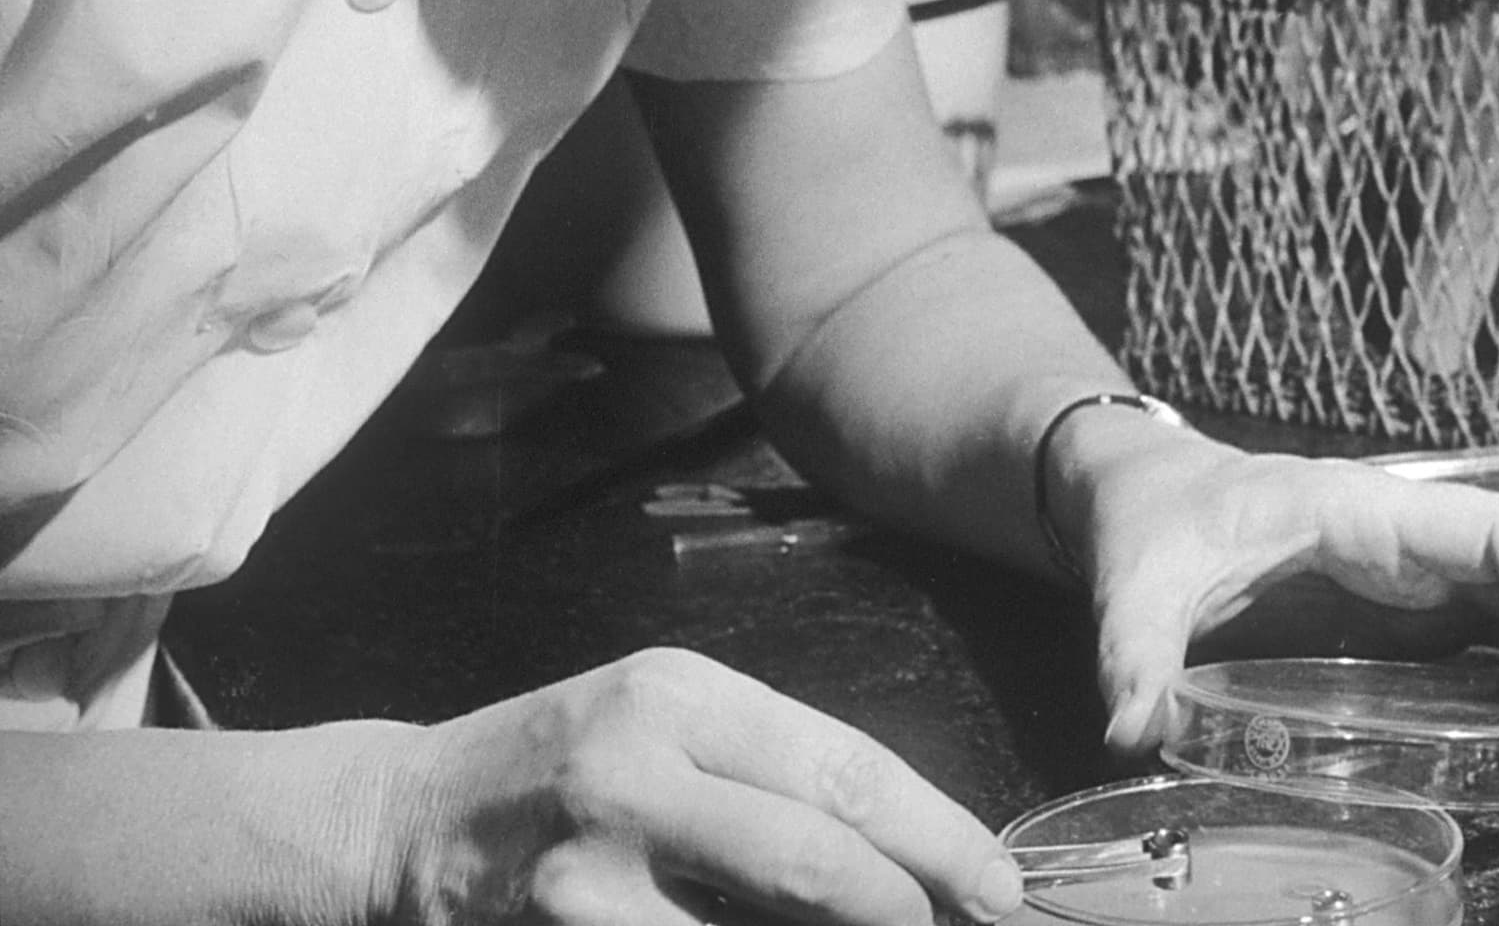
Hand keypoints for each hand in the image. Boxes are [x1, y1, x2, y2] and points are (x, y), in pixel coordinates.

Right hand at [364, 648, 1022, 924]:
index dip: (938, 835)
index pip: (845, 769)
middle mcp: (635, 771)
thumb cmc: (565, 763)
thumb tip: (909, 844)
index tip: (999, 881)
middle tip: (968, 925)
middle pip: (812, 855)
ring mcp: (589, 873)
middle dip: (909, 904)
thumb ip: (775, 772)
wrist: (399, 820)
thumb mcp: (668, 721)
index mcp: (680, 695)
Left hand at [1075, 443, 1498, 755]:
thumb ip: (1134, 651)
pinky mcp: (1408, 610)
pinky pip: (1498, 629)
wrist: (1144, 494)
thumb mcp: (1137, 584)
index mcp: (1361, 511)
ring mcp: (1414, 573)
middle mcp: (1407, 535)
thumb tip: (1129, 727)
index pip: (1494, 529)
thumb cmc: (1155, 521)